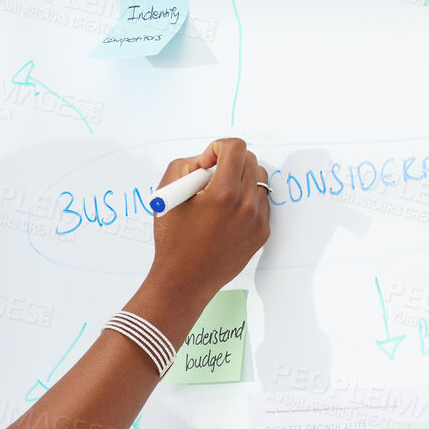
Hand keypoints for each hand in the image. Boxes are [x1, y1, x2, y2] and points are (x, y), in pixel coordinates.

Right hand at [145, 137, 270, 308]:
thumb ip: (185, 164)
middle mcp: (246, 205)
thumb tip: (207, 160)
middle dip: (229, 162)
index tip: (206, 163)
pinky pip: (261, 202)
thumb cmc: (172, 240)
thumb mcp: (166, 194)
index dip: (217, 147)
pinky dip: (246, 200)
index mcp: (224, 193)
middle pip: (250, 159)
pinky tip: (227, 215)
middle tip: (209, 180)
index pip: (236, 147)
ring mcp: (257, 220)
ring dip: (241, 180)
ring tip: (220, 198)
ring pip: (259, 179)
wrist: (184, 281)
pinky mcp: (262, 232)